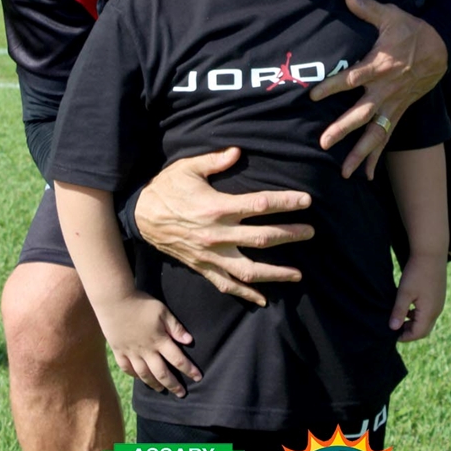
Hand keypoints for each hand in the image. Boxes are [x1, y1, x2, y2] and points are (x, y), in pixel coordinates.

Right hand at [96, 290, 201, 395]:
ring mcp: (131, 352)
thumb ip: (175, 327)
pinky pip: (126, 368)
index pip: (177, 359)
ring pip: (144, 374)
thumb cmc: (141, 303)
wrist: (114, 300)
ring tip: (161, 390)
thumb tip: (189, 341)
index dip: (189, 369)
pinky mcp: (119, 350)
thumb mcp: (162, 311)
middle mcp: (146, 350)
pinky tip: (139, 378)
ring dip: (154, 384)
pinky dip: (134, 375)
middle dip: (173, 384)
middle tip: (181, 394)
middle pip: (161, 372)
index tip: (198, 377)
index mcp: (159, 340)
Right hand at [135, 148, 313, 307]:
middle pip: (262, 238)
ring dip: (276, 273)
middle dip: (290, 235)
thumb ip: (215, 161)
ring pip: (249, 270)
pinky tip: (262, 299)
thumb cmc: (166, 188)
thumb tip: (238, 151)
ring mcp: (210, 255)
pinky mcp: (202, 267)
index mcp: (217, 207)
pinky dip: (245, 294)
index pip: (260, 204)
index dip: (286, 202)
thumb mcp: (188, 167)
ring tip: (298, 274)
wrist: (139, 215)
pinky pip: (226, 285)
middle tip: (311, 232)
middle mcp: (217, 234)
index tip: (306, 201)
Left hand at [310, 0, 447, 178]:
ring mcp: (393, 104)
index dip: (332, 86)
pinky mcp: (399, 112)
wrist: (441, 46)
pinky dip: (377, 158)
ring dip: (359, 153)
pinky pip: (387, 138)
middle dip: (342, 129)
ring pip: (375, 133)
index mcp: (379, 66)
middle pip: (361, 113)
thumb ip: (367, 8)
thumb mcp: (391, 15)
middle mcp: (385, 90)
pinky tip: (366, 176)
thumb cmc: (411, 30)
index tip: (313, 95)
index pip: (351, 79)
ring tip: (343, 172)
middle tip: (323, 142)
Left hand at [389, 252, 446, 341]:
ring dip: (414, 323)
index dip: (405, 337)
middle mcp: (437, 310)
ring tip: (399, 317)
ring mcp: (439, 303)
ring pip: (427, 321)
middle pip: (424, 330)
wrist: (431, 253)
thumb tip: (393, 328)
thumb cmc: (416, 272)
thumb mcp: (404, 292)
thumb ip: (399, 311)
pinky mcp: (438, 295)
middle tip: (396, 329)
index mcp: (429, 312)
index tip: (392, 336)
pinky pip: (429, 311)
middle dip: (410, 332)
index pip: (418, 333)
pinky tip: (408, 306)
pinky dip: (418, 314)